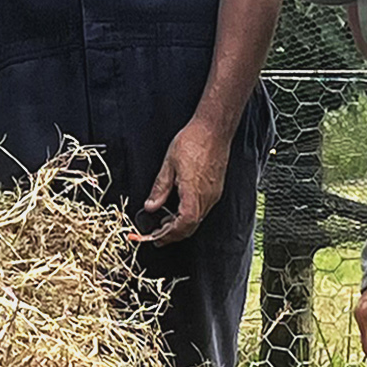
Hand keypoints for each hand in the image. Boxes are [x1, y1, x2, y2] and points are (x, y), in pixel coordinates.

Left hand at [138, 115, 235, 240]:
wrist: (214, 129)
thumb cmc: (193, 141)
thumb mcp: (169, 164)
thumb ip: (160, 189)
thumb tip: (150, 207)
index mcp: (193, 193)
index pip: (182, 225)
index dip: (168, 234)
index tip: (155, 238)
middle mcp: (206, 198)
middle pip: (190, 227)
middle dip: (172, 234)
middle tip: (157, 236)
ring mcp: (213, 194)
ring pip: (197, 220)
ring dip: (180, 225)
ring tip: (165, 222)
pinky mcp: (216, 189)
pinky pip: (202, 209)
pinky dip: (189, 215)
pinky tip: (178, 208)